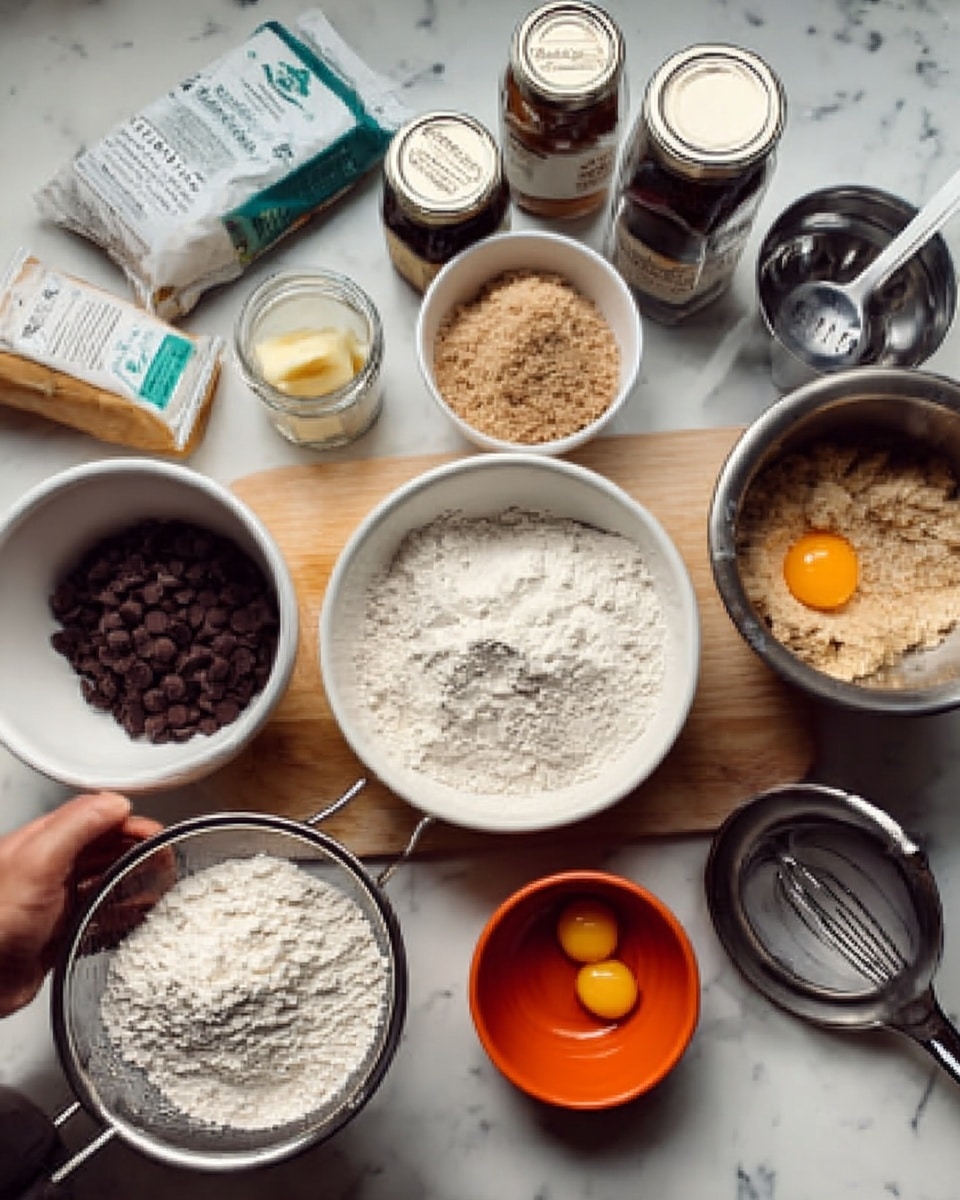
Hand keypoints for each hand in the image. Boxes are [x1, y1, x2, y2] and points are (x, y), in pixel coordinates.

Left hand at [0, 792, 161, 1016]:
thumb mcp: (38, 862)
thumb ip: (76, 827)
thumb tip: (113, 803)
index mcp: (38, 843)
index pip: (91, 818)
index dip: (126, 821)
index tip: (153, 832)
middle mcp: (47, 870)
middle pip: (102, 848)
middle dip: (136, 847)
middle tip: (163, 855)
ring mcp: (54, 901)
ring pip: (103, 880)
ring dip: (132, 877)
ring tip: (157, 880)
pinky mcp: (59, 933)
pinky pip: (99, 915)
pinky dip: (123, 911)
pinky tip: (135, 914)